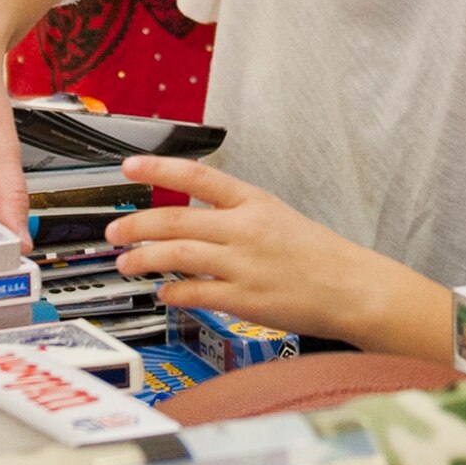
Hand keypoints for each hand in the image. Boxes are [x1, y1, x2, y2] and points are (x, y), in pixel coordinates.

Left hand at [107, 158, 452, 361]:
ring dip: (144, 258)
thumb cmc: (318, 254)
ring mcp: (243, 264)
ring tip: (126, 263)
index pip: (199, 175)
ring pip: (177, 255)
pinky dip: (171, 292)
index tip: (129, 165)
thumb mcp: (278, 216)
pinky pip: (194, 293)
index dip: (159, 168)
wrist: (351, 286)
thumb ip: (236, 215)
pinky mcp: (244, 299)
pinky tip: (162, 292)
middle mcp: (245, 228)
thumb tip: (192, 219)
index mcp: (255, 201)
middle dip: (137, 224)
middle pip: (176, 219)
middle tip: (114, 231)